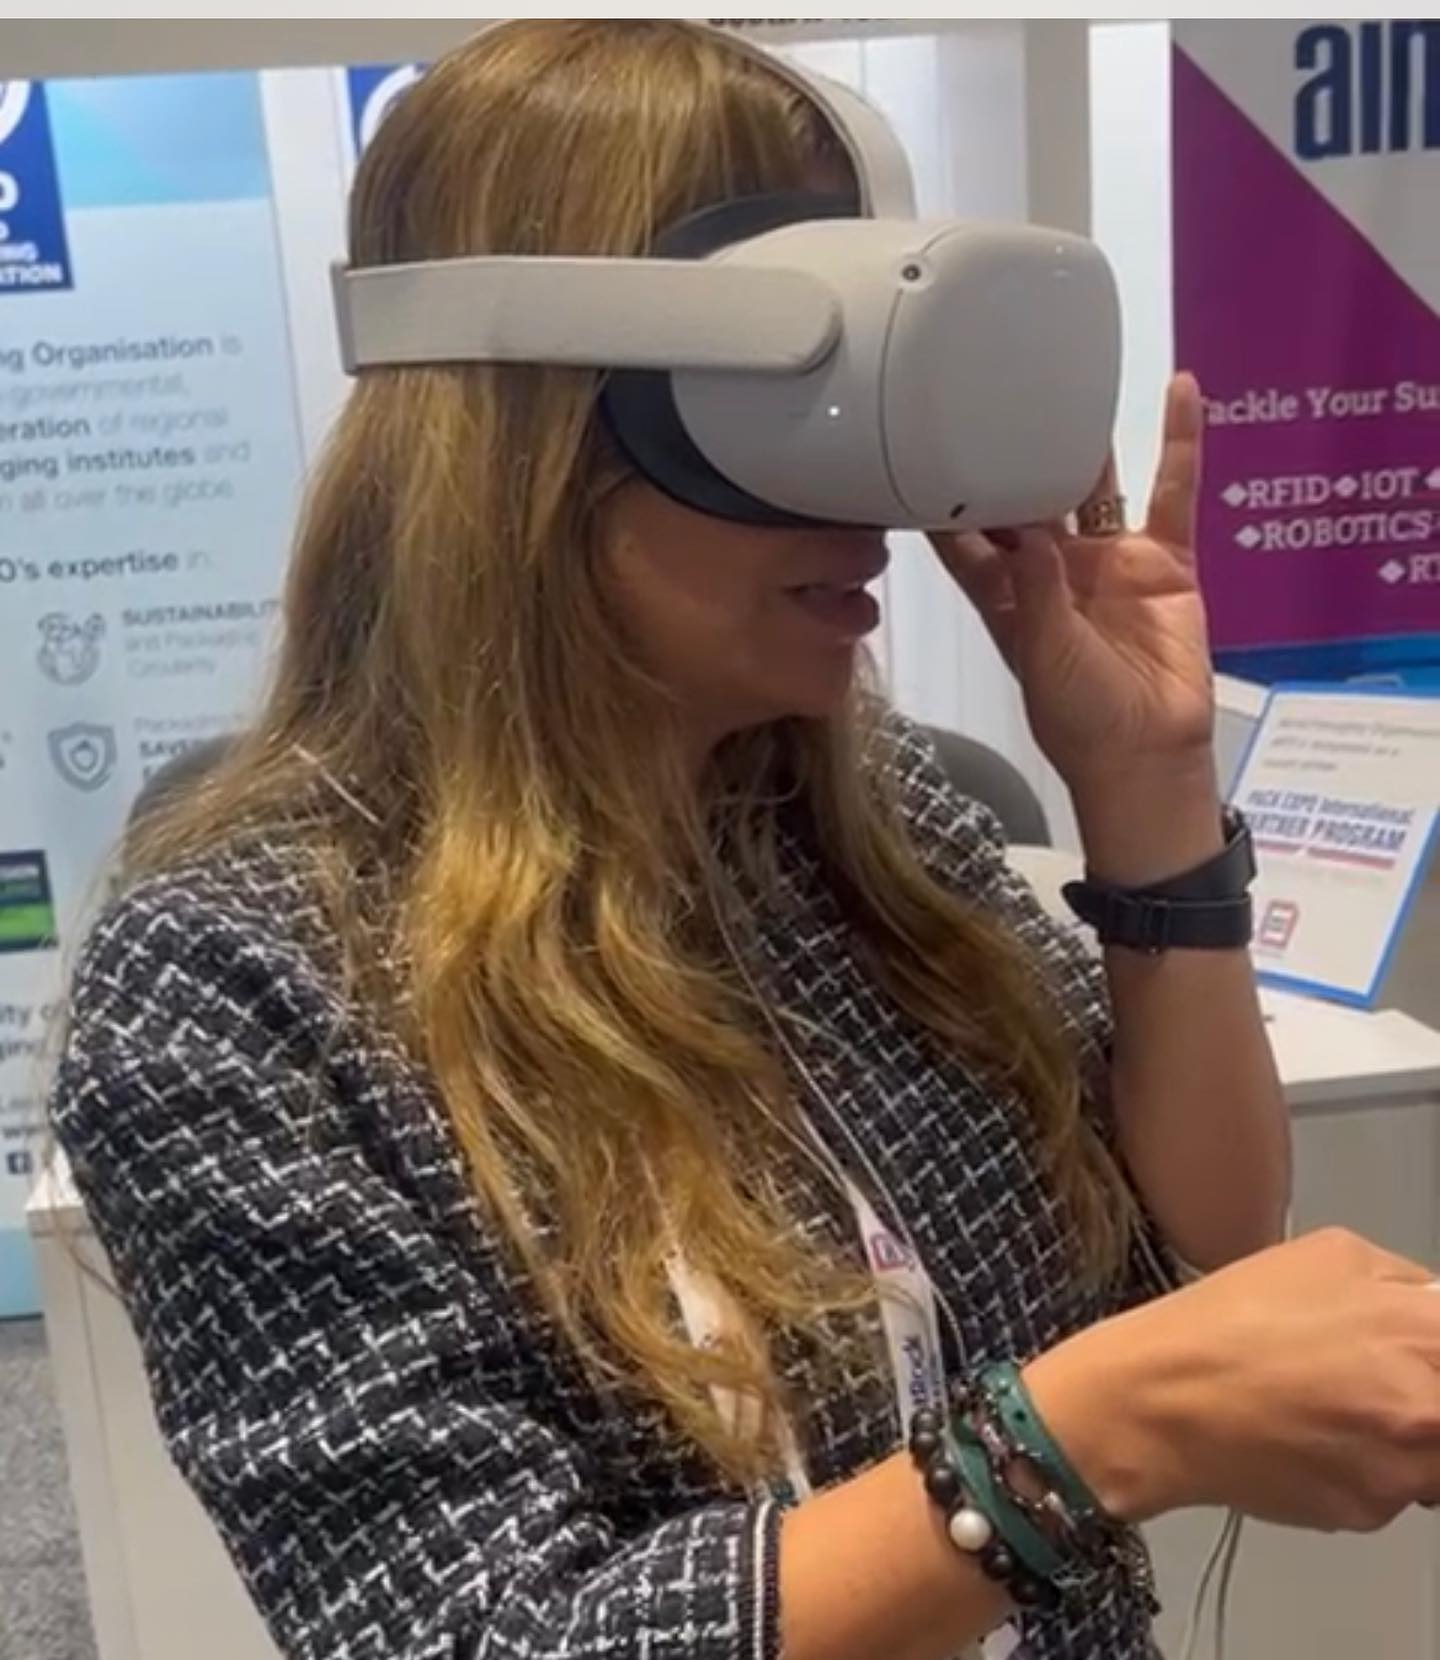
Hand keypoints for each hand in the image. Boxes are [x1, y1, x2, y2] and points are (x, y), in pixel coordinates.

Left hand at [929, 375, 1213, 794]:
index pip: (964, 538)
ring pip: (1092, 485)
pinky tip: (1182, 389)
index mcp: (1006, 595)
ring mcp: (1109, 559)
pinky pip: (1173, 491)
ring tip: (1068, 375)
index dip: (941, 500)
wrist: (1148, 752)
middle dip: (1008, 454)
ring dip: (1081, 439)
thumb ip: (1034, 591)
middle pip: (1024, 499)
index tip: (915, 447)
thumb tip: (1026, 532)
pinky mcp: (1164, 559)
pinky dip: (1180, 441)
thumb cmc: (1080, 717)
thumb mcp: (1042, 655)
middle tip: (991, 390)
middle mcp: (1053, 568)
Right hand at [1024, 1229, 1439, 1532]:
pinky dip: (1361, 1468)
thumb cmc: (1233, 1319)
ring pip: (1435, 1458)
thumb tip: (1438, 1311)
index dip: (1438, 1355)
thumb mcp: (1330, 1255)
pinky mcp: (1370, 1516)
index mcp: (1428, 1332)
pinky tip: (1306, 1438)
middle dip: (1428, 1397)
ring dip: (1406, 1438)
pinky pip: (1390, 1490)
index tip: (1421, 1357)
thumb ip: (1408, 1284)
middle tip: (1374, 1378)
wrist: (1161, 1402)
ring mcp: (1405, 1472)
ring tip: (1331, 1404)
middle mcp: (1433, 1410)